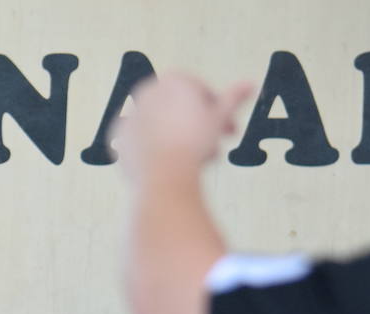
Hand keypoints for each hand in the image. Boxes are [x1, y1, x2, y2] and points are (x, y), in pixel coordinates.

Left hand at [110, 74, 255, 181]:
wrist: (163, 176)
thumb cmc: (194, 145)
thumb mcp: (219, 118)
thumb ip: (233, 99)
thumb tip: (250, 84)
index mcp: (173, 81)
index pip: (201, 92)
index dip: (218, 112)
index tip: (229, 130)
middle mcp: (148, 92)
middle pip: (180, 110)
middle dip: (200, 128)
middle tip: (216, 149)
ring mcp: (131, 114)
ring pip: (164, 126)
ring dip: (183, 140)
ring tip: (199, 161)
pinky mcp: (119, 138)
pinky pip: (144, 142)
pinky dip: (158, 150)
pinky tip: (172, 165)